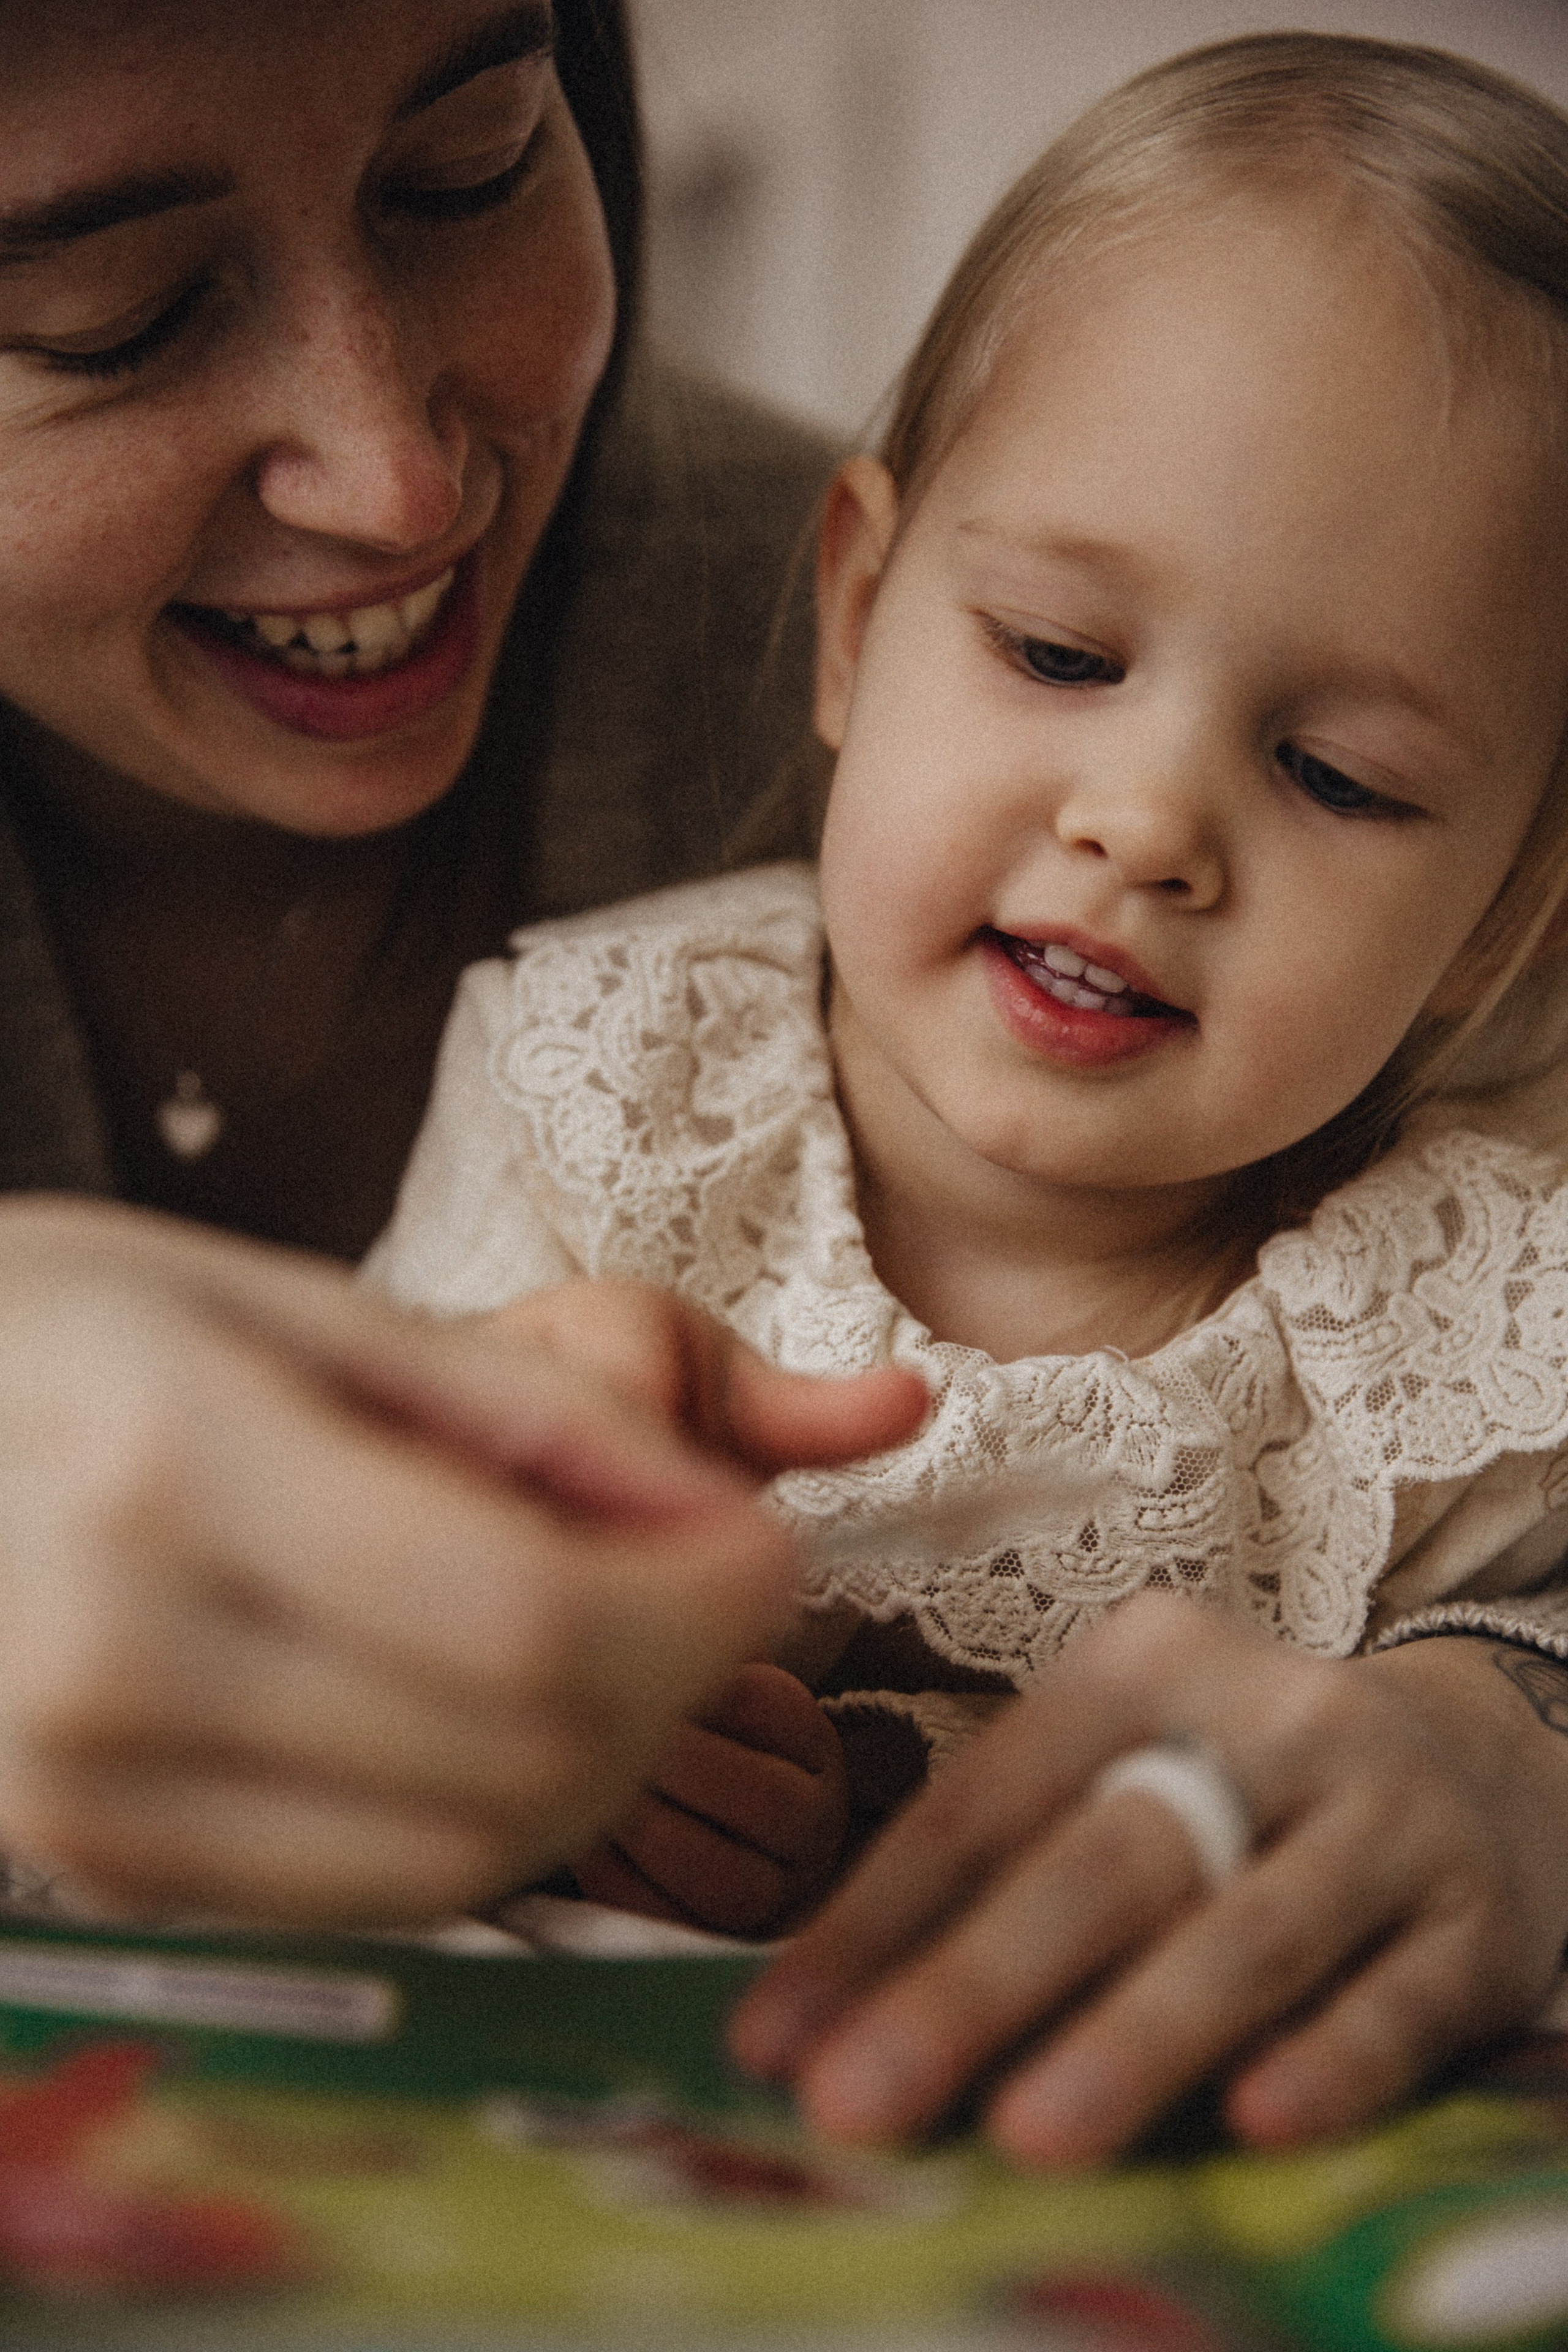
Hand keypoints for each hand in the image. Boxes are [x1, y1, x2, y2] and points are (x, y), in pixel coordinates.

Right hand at [0, 1205, 912, 1928]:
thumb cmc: (84, 1327)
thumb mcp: (293, 1302)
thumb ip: (523, 1411)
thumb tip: (723, 1514)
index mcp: (169, 1462)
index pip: (525, 1616)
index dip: (700, 1602)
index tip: (771, 1544)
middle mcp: (116, 1655)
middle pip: (524, 1748)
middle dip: (684, 1673)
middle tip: (714, 1579)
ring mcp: (91, 1792)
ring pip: (476, 1849)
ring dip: (612, 1751)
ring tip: (617, 1629)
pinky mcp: (103, 1863)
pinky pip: (386, 1885)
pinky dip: (499, 1804)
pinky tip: (502, 1701)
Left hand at [731, 1592, 1567, 2164]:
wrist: (1481, 1765)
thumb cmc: (1244, 1785)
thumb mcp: (1126, 1771)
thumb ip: (1006, 1870)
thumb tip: (830, 2019)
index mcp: (1143, 1663)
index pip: (983, 1799)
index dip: (871, 1922)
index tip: (773, 2036)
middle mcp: (1267, 1720)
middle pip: (1103, 1860)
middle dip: (972, 1985)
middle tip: (859, 2097)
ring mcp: (1383, 1817)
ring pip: (1247, 1931)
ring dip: (1134, 2034)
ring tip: (1030, 2133)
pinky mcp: (1475, 1920)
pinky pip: (1398, 2000)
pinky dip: (1330, 2061)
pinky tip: (1259, 2117)